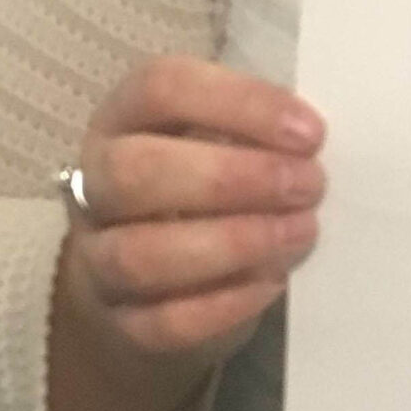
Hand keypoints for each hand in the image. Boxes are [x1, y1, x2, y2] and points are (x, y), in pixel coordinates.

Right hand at [55, 55, 325, 378]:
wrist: (151, 283)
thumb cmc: (203, 188)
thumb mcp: (222, 141)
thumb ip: (259, 133)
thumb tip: (315, 143)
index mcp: (124, 117)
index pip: (161, 87)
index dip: (239, 103)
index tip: (310, 133)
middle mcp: (95, 182)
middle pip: (136, 171)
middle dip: (232, 178)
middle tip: (308, 185)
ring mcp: (98, 257)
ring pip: (140, 253)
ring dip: (233, 243)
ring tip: (299, 233)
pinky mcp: (122, 323)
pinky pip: (165, 321)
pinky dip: (226, 303)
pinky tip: (273, 281)